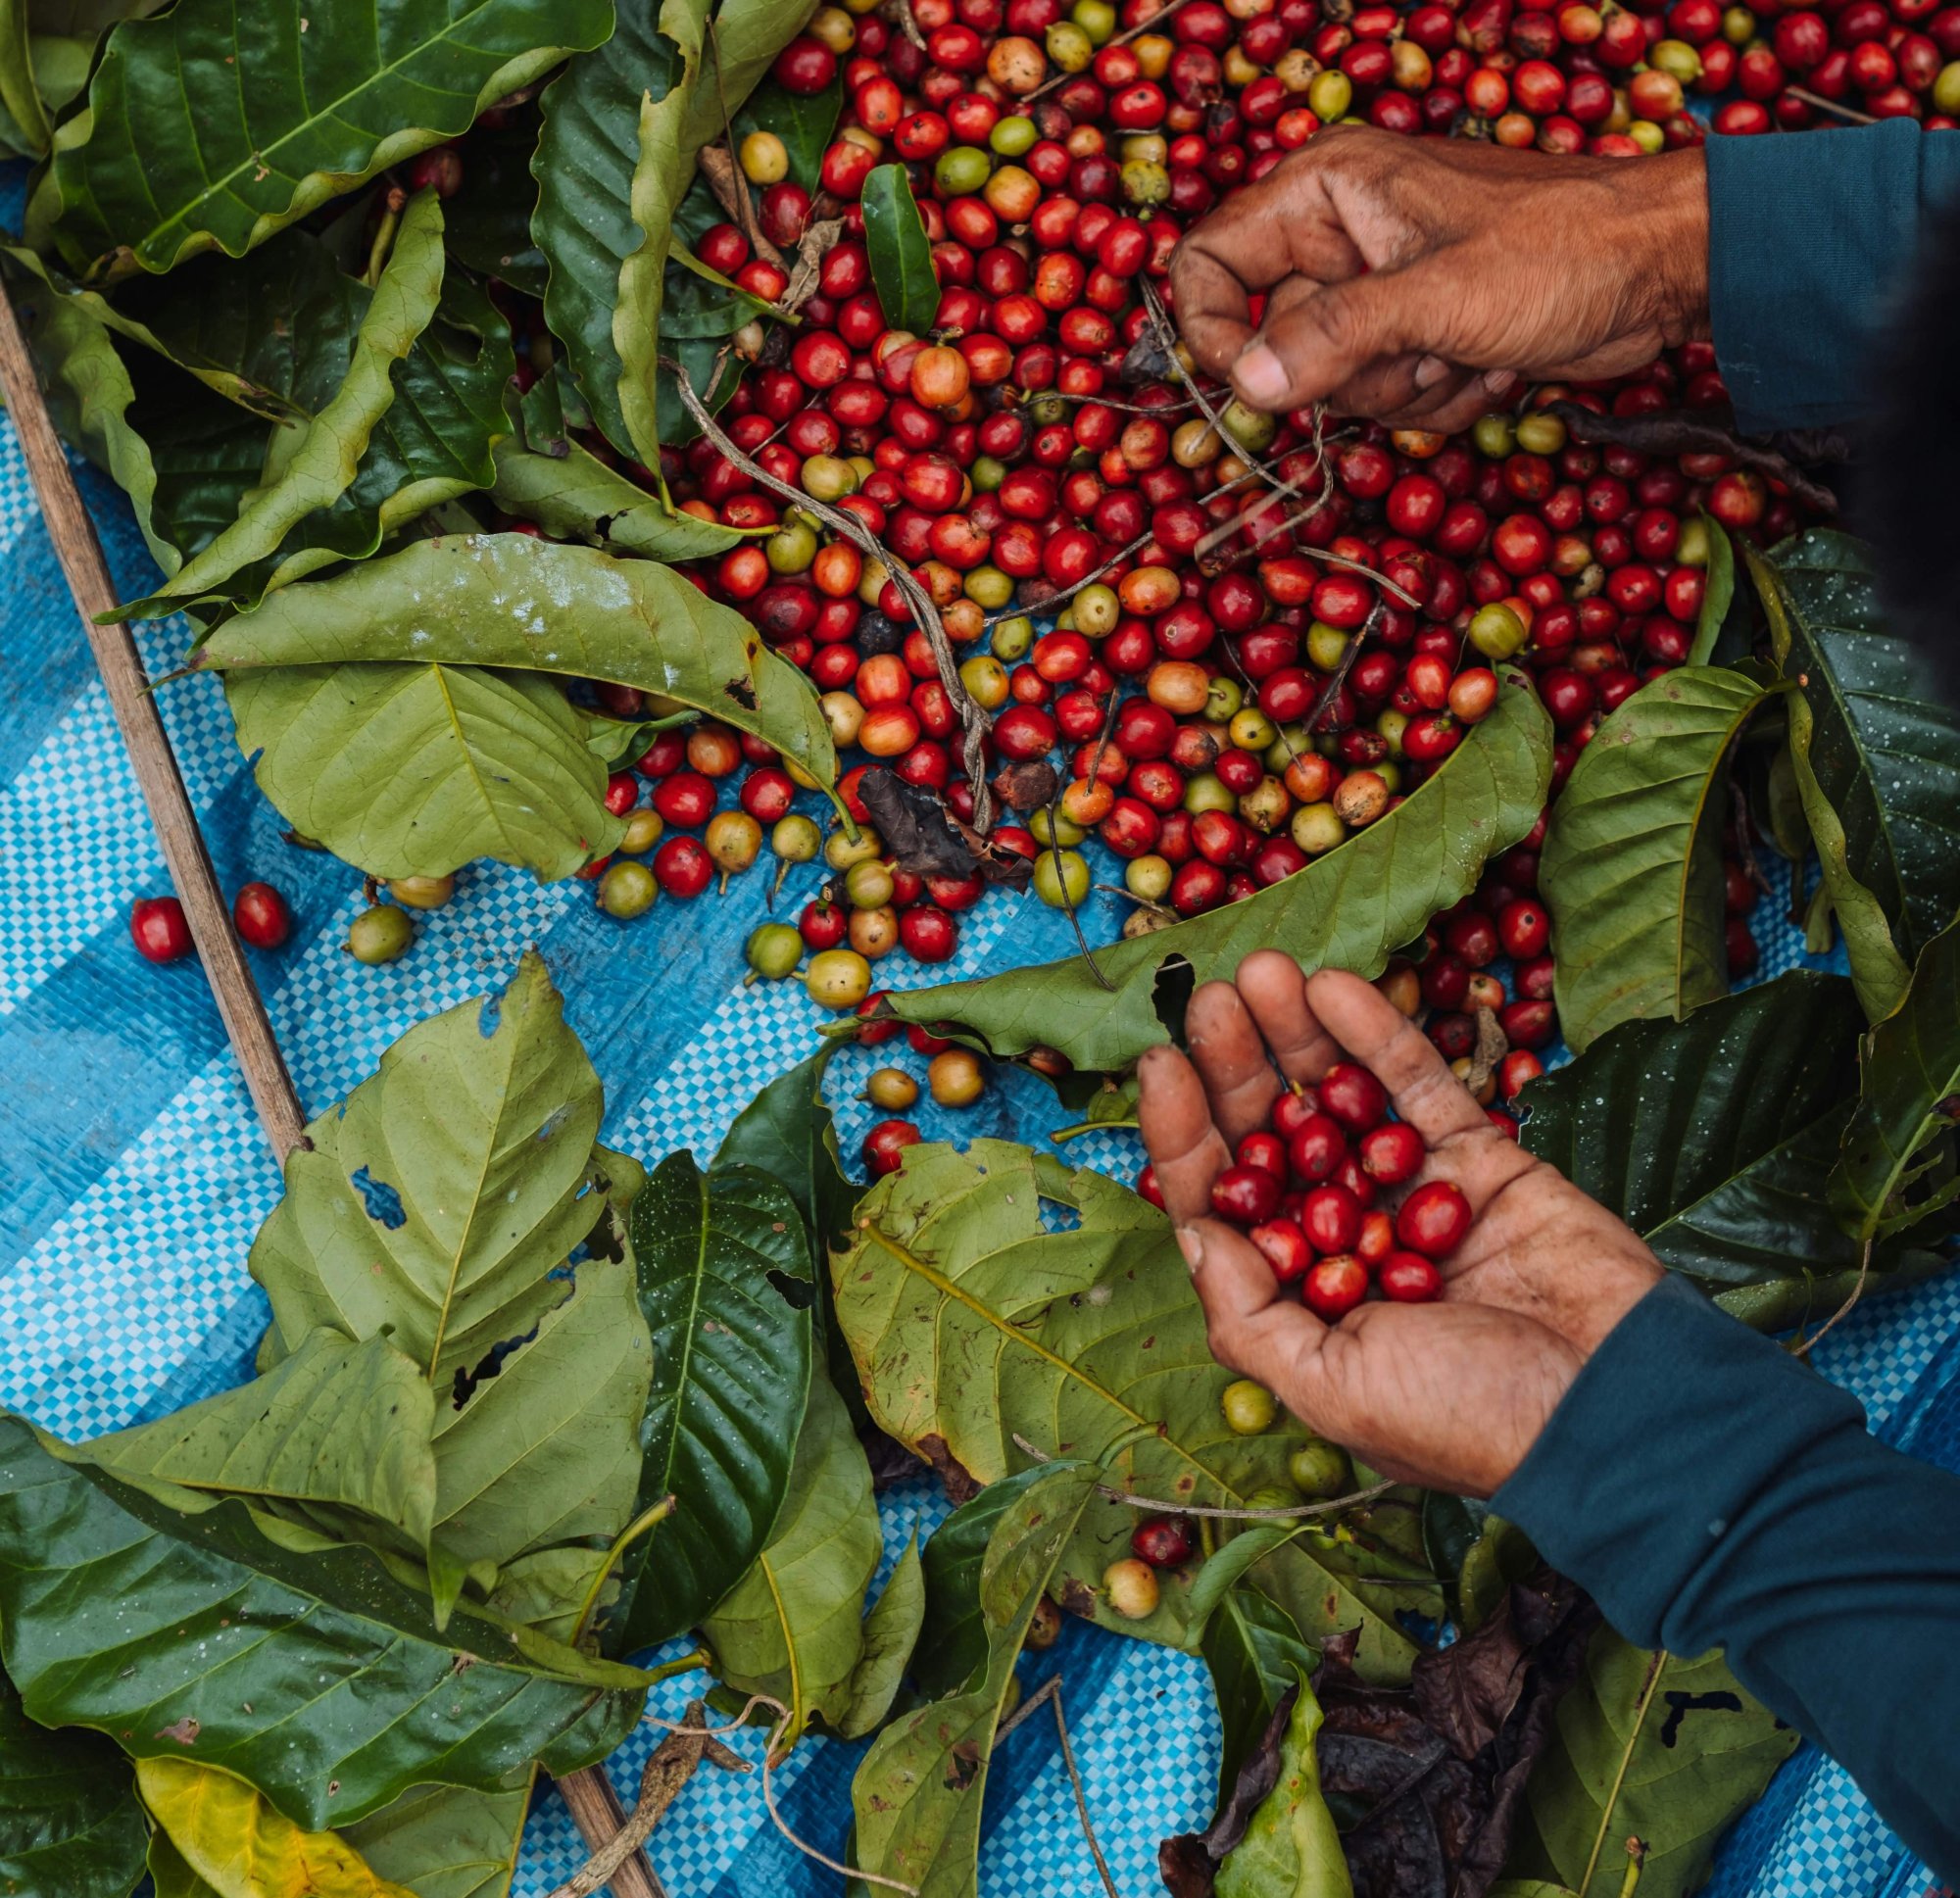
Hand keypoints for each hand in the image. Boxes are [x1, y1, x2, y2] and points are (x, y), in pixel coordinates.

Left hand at [1137, 954, 1663, 1495]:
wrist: (1618, 1406)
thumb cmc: (1467, 1420)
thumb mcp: (1330, 1387)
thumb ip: (1249, 1316)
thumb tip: (1191, 1234)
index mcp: (1299, 1301)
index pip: (1224, 1202)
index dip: (1186, 1133)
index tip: (1161, 1062)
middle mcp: (1347, 1241)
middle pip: (1272, 1138)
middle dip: (1237, 1066)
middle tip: (1211, 997)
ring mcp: (1411, 1194)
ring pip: (1339, 1100)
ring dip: (1297, 1035)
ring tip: (1262, 970)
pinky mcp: (1477, 1159)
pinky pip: (1416, 1086)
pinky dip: (1375, 1034)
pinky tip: (1331, 984)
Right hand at [1168, 126, 1710, 430]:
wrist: (1662, 269)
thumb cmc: (1565, 251)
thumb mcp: (1439, 296)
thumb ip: (1334, 337)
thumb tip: (1247, 385)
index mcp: (1325, 190)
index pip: (1210, 261)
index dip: (1215, 332)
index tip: (1258, 384)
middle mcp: (1339, 235)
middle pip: (1275, 342)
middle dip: (1353, 371)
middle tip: (1423, 348)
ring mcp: (1378, 289)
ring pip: (1332, 383)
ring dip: (1404, 391)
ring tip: (1468, 349)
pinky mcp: (1415, 334)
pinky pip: (1384, 399)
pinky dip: (1437, 400)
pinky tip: (1489, 363)